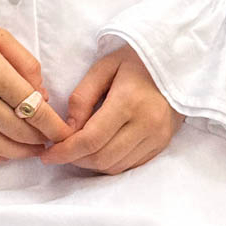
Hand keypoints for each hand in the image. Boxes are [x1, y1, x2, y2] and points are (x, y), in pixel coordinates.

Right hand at [0, 0, 73, 163]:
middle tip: (52, 139)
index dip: (55, 126)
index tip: (67, 133)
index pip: (33, 109)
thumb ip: (25, 62)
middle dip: (42, 140)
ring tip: (33, 149)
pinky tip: (4, 154)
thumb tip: (41, 93)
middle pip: (19, 132)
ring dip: (21, 153)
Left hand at [39, 44, 184, 173]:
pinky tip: (99, 150)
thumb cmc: (137, 59)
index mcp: (128, 102)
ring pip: (115, 166)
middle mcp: (146, 124)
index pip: (91, 140)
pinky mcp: (163, 144)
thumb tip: (68, 129)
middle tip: (60, 150)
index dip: (65, 152)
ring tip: (78, 149)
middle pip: (101, 158)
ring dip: (91, 163)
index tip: (47, 155)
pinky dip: (110, 163)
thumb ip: (82, 97)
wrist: (179, 60)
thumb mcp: (104, 67)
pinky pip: (130, 165)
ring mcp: (157, 137)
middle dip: (75, 159)